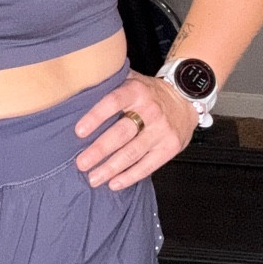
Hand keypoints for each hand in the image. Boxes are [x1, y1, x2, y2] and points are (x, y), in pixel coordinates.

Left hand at [74, 72, 198, 190]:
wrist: (186, 99)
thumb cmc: (149, 93)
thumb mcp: (131, 80)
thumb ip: (109, 85)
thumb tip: (76, 93)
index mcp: (136, 91)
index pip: (113, 102)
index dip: (96, 117)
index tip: (79, 132)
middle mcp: (150, 110)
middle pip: (122, 133)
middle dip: (99, 150)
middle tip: (81, 163)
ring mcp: (161, 130)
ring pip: (133, 152)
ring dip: (111, 168)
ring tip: (93, 178)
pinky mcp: (169, 147)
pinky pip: (148, 165)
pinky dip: (130, 176)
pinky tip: (114, 183)